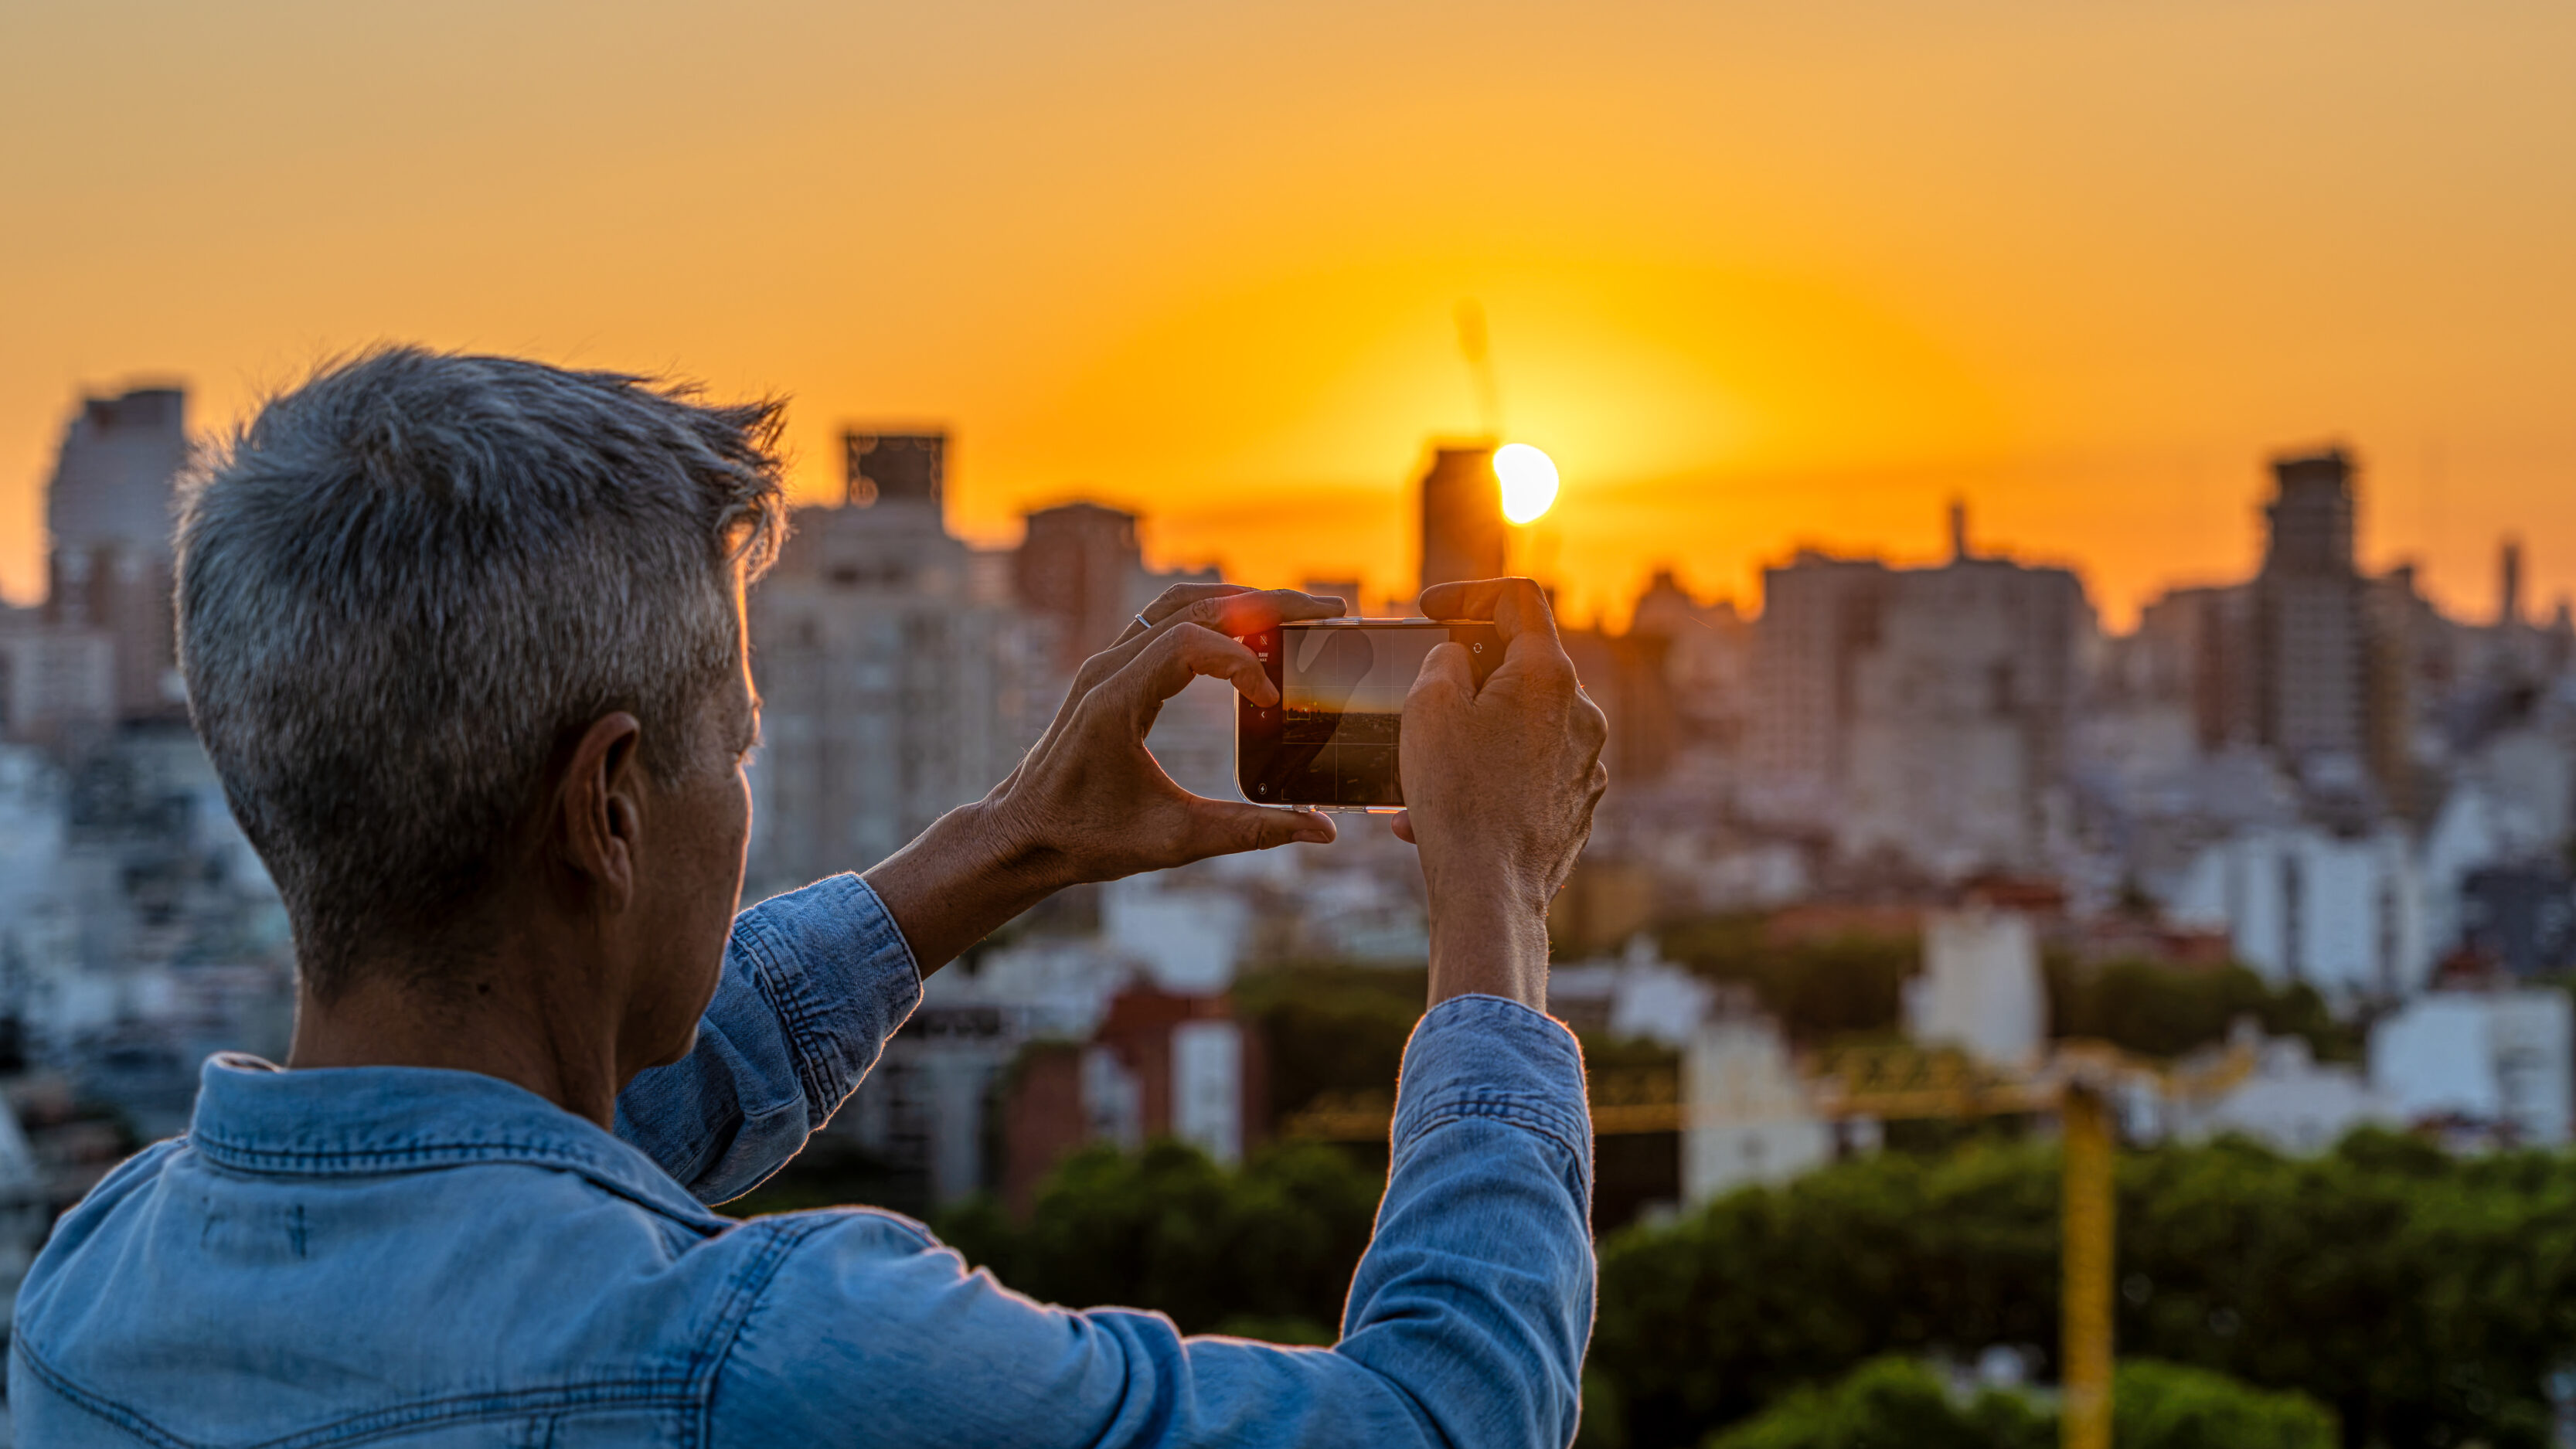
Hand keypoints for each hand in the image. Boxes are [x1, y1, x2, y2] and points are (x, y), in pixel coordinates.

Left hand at [865, 584, 1344, 972]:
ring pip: (1180, 603)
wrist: (1022, 836)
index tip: (1273, 703)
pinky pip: (1166, 621)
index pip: (1190, 645)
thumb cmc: (1087, 839)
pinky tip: (1252, 632)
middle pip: (1194, 606)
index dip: (1243, 663)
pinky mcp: (1111, 671)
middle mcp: (1108, 668)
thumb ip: (1252, 831)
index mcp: (1115, 699)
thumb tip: (1322, 829)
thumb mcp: (1175, 840)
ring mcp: (1107, 663)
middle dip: (1266, 603)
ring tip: (1299, 611)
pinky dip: (1214, 616)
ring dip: (1241, 600)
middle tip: (1328, 610)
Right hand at [1392, 578, 1608, 1008]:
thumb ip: (1443, 661)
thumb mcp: (1426, 708)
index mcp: (1549, 675)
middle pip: (1519, 667)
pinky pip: (1531, 770)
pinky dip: (1490, 776)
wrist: (1491, 894)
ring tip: (1424, 774)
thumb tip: (1459, 657)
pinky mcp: (1579, 803)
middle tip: (1421, 703)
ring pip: (1521, 725)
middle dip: (1465, 679)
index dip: (1468, 592)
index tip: (1430, 610)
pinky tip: (1447, 810)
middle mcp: (1582, 712)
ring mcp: (1586, 761)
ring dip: (1471, 736)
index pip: (1517, 599)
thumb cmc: (1457, 799)